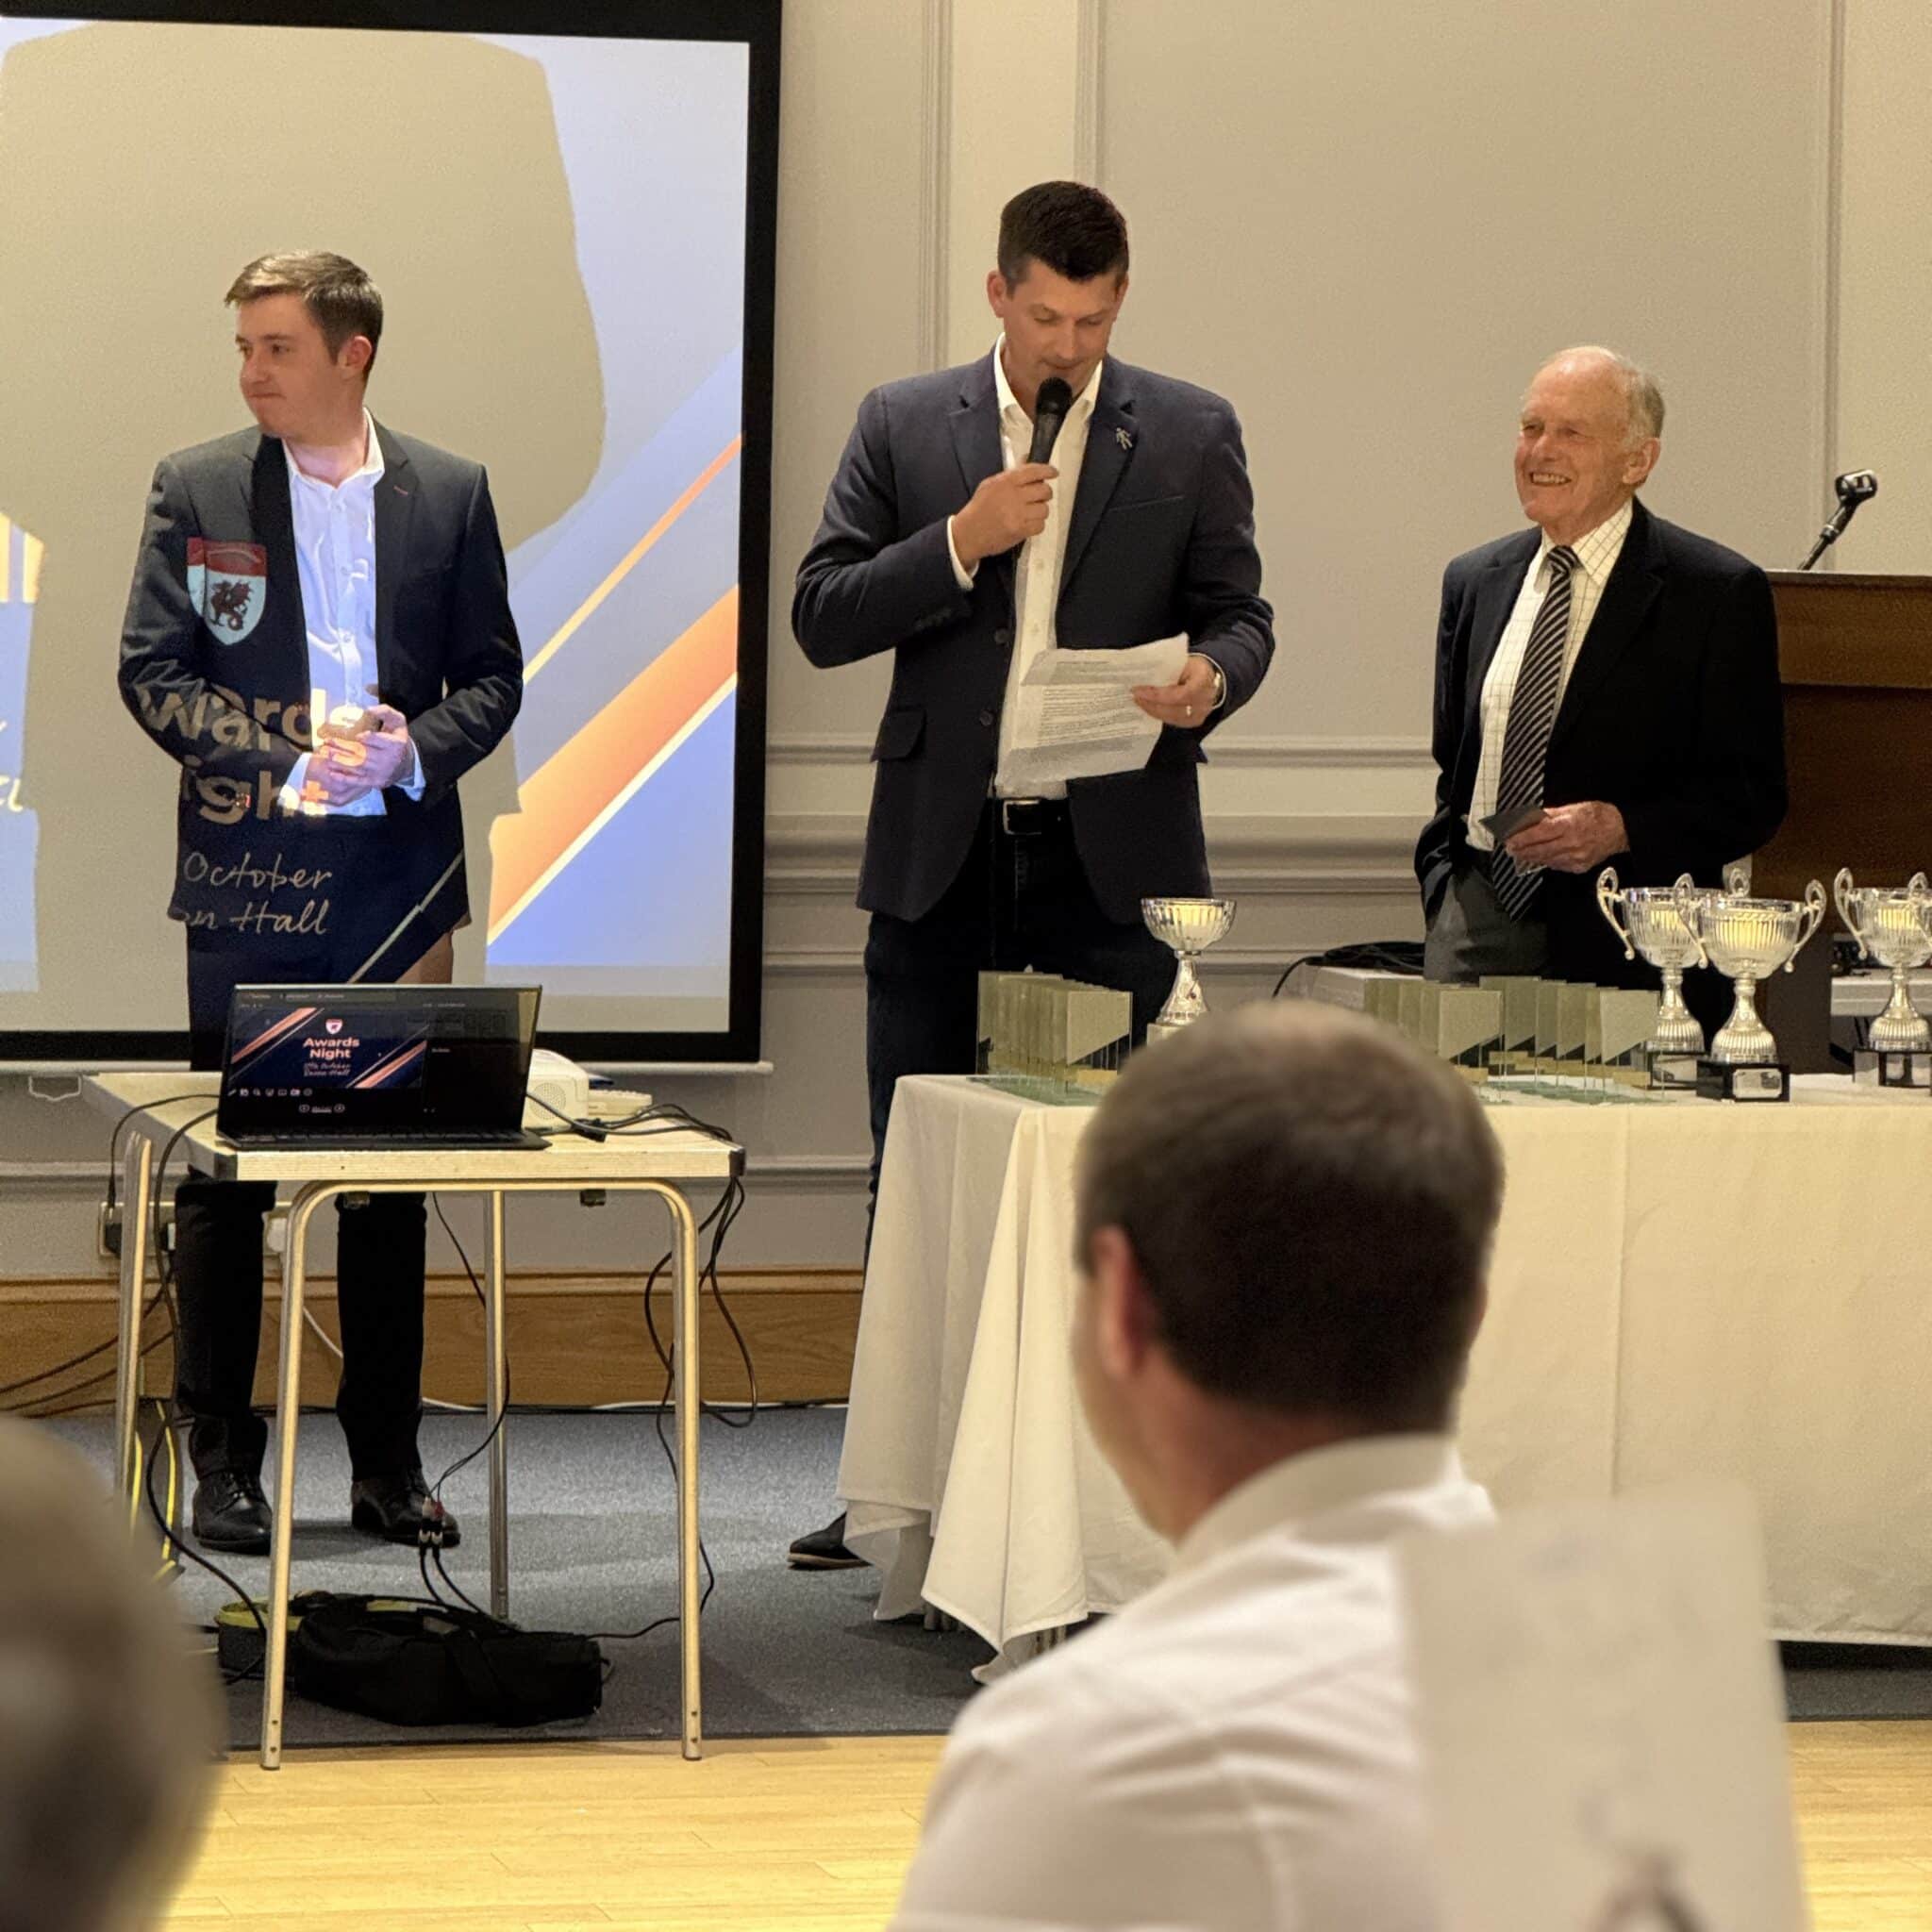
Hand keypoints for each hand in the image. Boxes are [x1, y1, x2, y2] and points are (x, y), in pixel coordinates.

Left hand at [311, 701, 414, 803]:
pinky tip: (332, 773)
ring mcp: (381, 773)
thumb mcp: (398, 721)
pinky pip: (358, 781)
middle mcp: (389, 760)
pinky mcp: (375, 782)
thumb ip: (385, 712)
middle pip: (364, 753)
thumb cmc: (397, 739)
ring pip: (358, 767)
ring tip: (325, 753)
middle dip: (344, 748)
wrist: (405, 764)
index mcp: (395, 744)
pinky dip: (344, 778)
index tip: (357, 736)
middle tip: (327, 742)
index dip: (368, 739)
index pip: (379, 741)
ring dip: (339, 761)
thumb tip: (368, 709)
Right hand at [951, 463, 1056, 566]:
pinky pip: (1040, 525)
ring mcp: (1018, 514)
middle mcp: (1013, 496)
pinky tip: (1027, 523)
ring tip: (1030, 512)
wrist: (969, 534)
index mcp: (1005, 482)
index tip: (1053, 472)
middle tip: (1040, 496)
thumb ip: (1011, 474)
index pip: (1033, 471)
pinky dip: (1036, 525)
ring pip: (1044, 509)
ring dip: (1040, 510)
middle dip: (1045, 493)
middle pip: (1044, 490)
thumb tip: (1027, 460)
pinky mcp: (1020, 530)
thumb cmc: (979, 509)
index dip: (1047, 470)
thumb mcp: (990, 485)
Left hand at [1131, 654, 1221, 729]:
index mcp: (1203, 682)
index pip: (1177, 695)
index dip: (1156, 695)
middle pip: (1173, 709)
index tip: (1138, 690)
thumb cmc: (1196, 668)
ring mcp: (1200, 714)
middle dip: (1150, 703)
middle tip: (1135, 696)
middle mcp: (1204, 701)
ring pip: (1171, 717)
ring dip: (1152, 710)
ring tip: (1139, 701)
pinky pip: (1173, 721)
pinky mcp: (1194, 722)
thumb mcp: (1185, 662)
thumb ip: (1168, 670)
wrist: (1211, 679)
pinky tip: (1148, 707)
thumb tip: (1145, 675)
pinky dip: (1159, 714)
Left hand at [1505, 800, 1627, 873]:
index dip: (1521, 838)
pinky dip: (1546, 861)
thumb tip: (1531, 818)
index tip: (1509, 839)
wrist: (1620, 830)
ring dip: (1531, 857)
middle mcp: (1572, 843)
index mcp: (1569, 825)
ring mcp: (1575, 857)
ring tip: (1520, 853)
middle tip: (1510, 849)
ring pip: (1546, 860)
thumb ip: (1550, 815)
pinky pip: (1556, 865)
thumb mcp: (1574, 808)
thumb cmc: (1598, 816)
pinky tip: (1539, 857)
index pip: (1538, 833)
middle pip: (1539, 850)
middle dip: (1521, 850)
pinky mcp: (1579, 866)